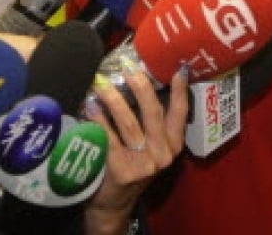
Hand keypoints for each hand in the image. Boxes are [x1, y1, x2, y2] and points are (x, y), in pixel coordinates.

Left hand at [82, 68, 189, 232]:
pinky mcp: (123, 171)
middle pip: (153, 112)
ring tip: (101, 83)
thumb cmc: (131, 166)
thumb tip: (139, 82)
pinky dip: (99, 120)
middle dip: (140, 86)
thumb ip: (152, 123)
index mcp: (174, 145)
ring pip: (129, 123)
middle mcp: (163, 154)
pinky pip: (110, 139)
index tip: (178, 69)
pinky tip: (90, 107)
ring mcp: (145, 164)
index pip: (181, 113)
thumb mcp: (150, 148)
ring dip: (113, 100)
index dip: (180, 91)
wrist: (113, 203)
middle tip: (128, 67)